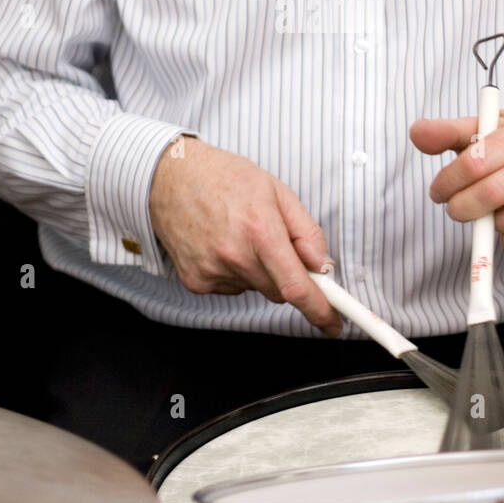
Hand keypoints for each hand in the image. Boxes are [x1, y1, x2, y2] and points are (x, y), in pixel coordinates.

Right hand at [148, 137, 341, 334]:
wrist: (170, 178)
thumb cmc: (225, 179)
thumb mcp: (277, 192)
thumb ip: (306, 232)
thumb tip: (323, 267)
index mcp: (261, 231)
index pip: (296, 287)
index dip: (320, 311)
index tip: (333, 324)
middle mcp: (235, 256)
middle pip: (280, 291)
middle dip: (287, 275)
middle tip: (275, 242)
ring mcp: (212, 272)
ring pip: (256, 288)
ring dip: (258, 271)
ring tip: (240, 234)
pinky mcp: (196, 282)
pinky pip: (232, 288)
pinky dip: (235, 272)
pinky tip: (221, 244)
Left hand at [409, 111, 503, 254]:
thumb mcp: (486, 130)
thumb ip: (448, 132)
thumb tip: (417, 133)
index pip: (476, 160)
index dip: (448, 181)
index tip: (438, 191)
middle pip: (492, 194)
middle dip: (462, 207)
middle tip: (455, 208)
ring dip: (490, 223)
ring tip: (490, 212)